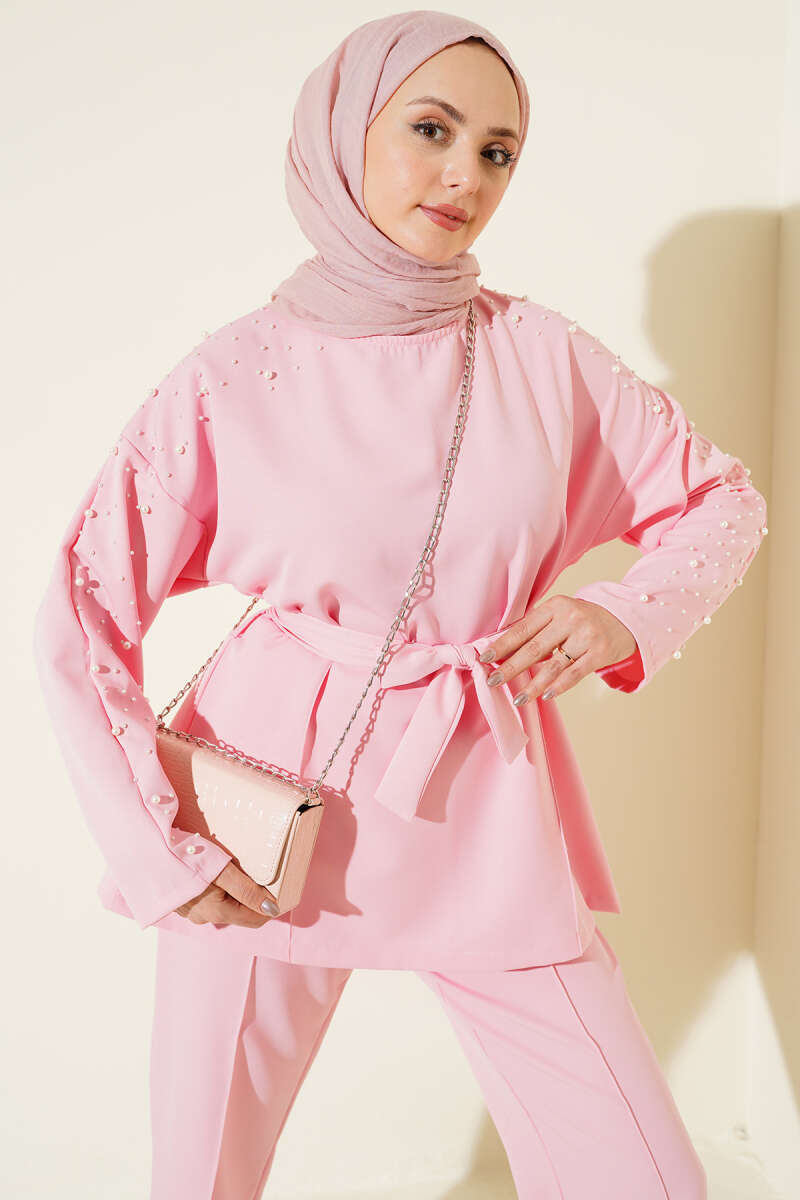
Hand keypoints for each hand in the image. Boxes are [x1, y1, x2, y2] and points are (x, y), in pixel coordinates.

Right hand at [174, 861, 279, 926]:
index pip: (255, 919)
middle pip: (239, 913)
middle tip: (262, 877)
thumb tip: (272, 908)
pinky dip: (218, 890)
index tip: (280, 890)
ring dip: (235, 893)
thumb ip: (248, 890)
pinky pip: (207, 900)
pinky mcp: (180, 900)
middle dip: (253, 899)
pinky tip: (215, 873)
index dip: (270, 907)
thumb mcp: (222, 871)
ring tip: (238, 872)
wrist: (144, 853)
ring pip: (223, 906)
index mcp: (217, 912)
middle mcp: (204, 917)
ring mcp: (190, 911)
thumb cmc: (185, 859)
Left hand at [478, 594, 637, 705]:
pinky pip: (574, 674)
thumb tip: (501, 650)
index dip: (502, 645)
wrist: (624, 619)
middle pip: (534, 648)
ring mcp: (587, 636)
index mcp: (555, 606)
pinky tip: (544, 695)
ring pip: (553, 666)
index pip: (522, 628)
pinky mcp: (600, 653)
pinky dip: (558, 687)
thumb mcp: (560, 614)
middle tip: (492, 681)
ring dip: (532, 685)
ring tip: (518, 699)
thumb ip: (536, 628)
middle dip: (510, 667)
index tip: (484, 658)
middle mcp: (571, 619)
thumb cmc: (583, 620)